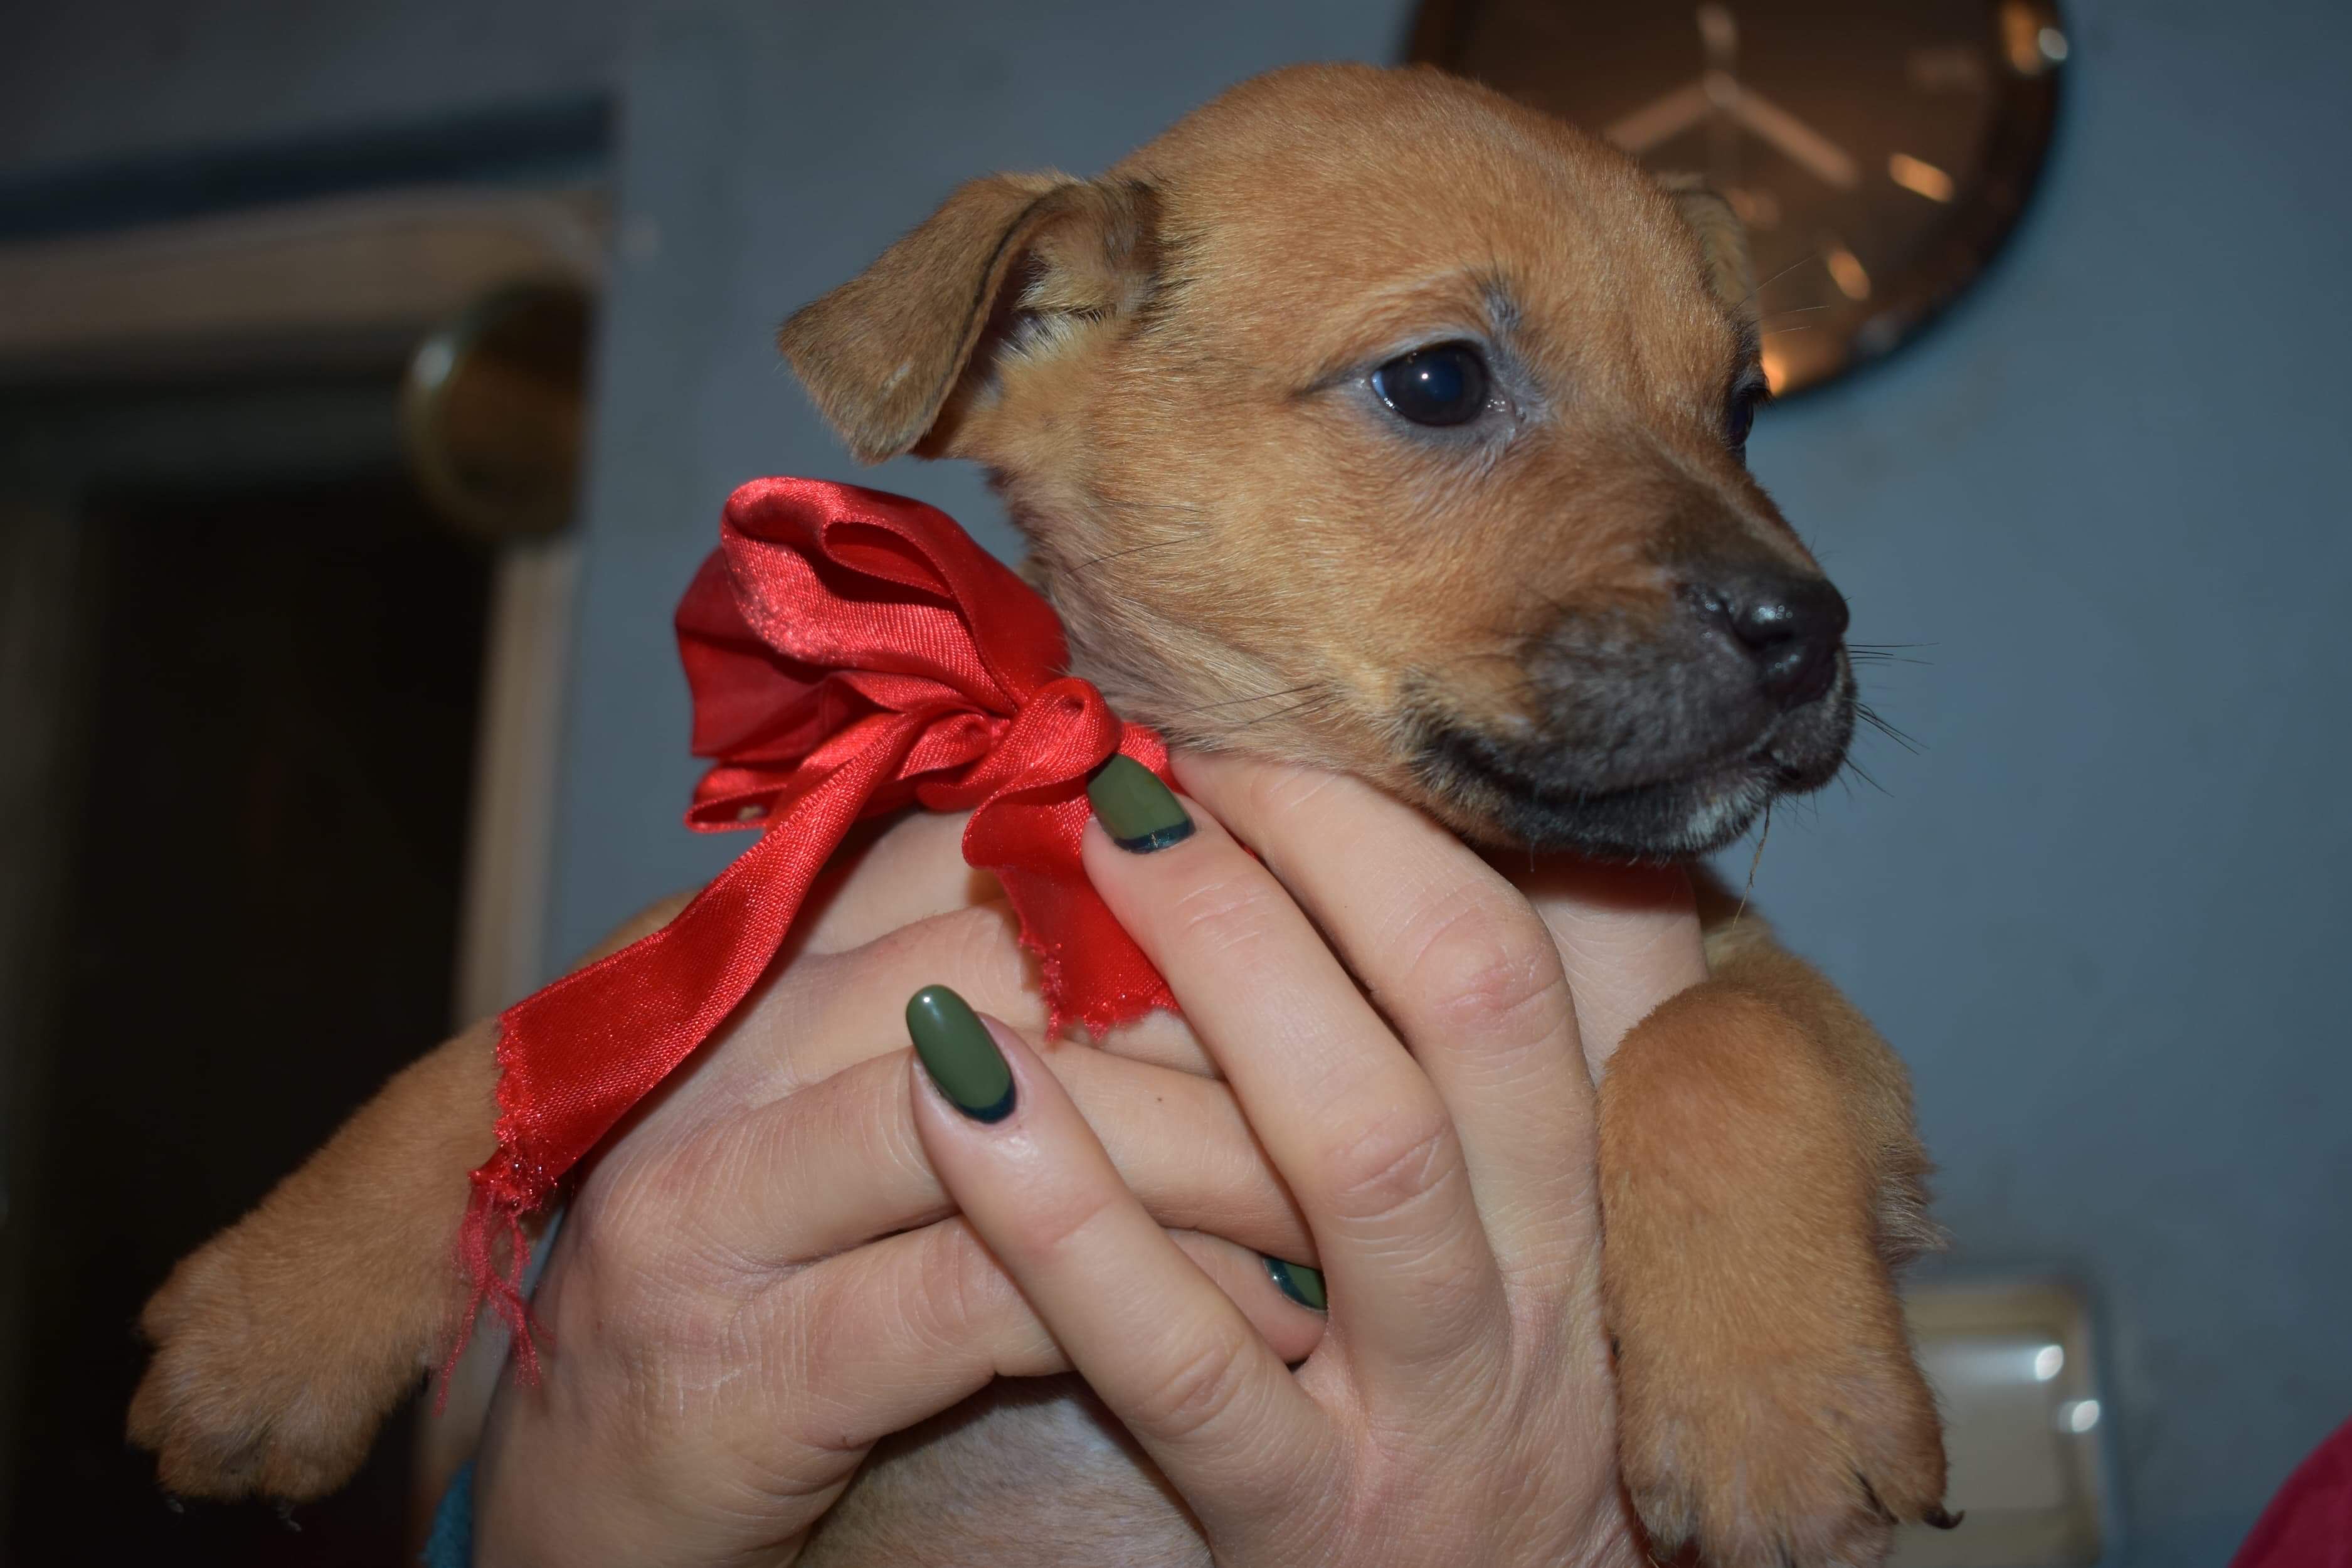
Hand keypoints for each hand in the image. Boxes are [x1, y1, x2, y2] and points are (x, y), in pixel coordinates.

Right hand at [467, 809, 1316, 1566]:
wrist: (579, 1516)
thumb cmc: (755, 1293)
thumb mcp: (832, 1117)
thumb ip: (959, 1001)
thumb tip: (1190, 913)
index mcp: (742, 977)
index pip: (964, 855)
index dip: (1150, 881)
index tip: (1296, 925)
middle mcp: (710, 1066)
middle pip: (1007, 965)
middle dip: (1217, 1012)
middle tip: (1375, 1056)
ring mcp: (704, 1215)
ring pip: (1009, 1111)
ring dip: (1210, 1150)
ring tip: (1348, 1198)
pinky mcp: (739, 1372)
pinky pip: (989, 1294)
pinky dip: (1154, 1296)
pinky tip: (1271, 1315)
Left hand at [905, 750, 1709, 1565]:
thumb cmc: (1481, 1388)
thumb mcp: (1533, 1219)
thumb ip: (1508, 1043)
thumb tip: (1456, 826)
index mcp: (1588, 1176)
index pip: (1544, 945)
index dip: (1401, 812)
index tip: (1259, 718)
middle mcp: (1542, 1271)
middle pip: (1464, 1007)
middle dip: (1313, 850)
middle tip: (1155, 753)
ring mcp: (1436, 1401)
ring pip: (1352, 1158)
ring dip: (1210, 978)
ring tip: (1068, 852)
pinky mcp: (1308, 1517)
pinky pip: (1182, 1356)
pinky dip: (1064, 1213)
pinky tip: (952, 1088)